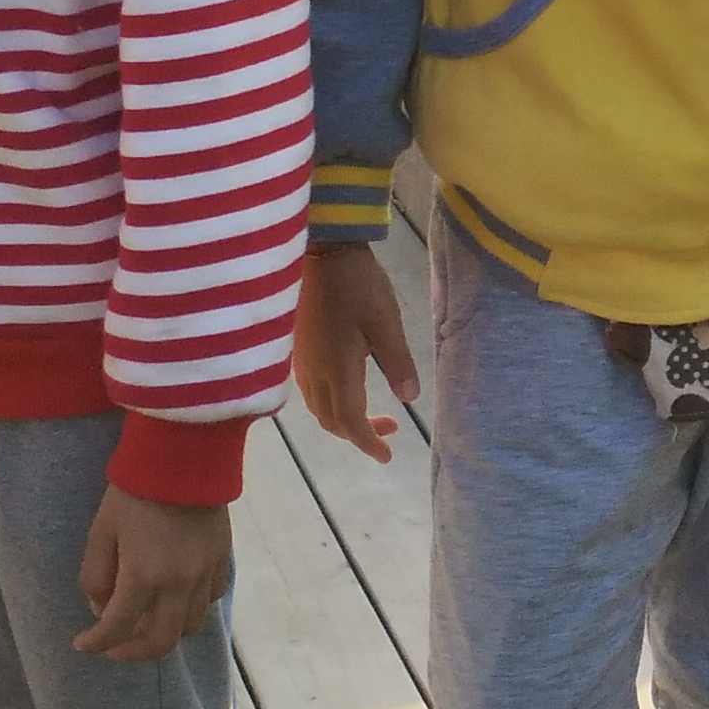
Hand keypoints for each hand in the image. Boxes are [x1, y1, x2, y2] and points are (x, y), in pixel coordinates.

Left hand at [77, 487, 231, 660]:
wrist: (184, 457)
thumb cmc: (133, 493)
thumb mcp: (101, 533)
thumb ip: (96, 577)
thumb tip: (103, 607)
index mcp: (143, 578)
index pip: (116, 629)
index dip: (95, 644)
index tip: (82, 643)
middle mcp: (178, 585)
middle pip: (161, 642)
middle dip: (133, 652)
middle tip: (116, 644)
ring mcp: (205, 573)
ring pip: (190, 626)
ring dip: (164, 631)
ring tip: (146, 620)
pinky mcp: (222, 559)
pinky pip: (209, 599)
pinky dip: (190, 608)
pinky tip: (175, 595)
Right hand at [293, 241, 417, 461]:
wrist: (322, 252)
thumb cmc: (358, 285)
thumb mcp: (387, 322)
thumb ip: (398, 362)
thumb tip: (410, 398)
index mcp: (338, 370)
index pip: (350, 422)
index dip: (368, 443)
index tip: (387, 455)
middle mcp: (314, 373)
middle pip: (331, 421)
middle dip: (359, 434)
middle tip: (391, 430)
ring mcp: (302, 362)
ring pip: (319, 408)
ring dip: (344, 420)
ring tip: (373, 414)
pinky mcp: (299, 350)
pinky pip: (311, 392)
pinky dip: (331, 403)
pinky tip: (350, 389)